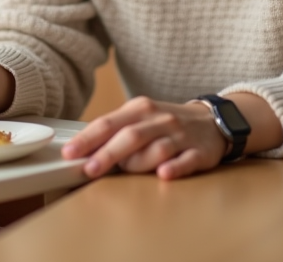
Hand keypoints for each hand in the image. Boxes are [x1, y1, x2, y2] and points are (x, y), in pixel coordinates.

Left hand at [60, 96, 230, 179]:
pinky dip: (175, 167)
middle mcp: (159, 120)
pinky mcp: (199, 152)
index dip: (88, 138)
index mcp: (139, 109)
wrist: (212, 120)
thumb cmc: (165, 123)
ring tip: (124, 172)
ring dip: (138, 163)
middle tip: (89, 168)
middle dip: (108, 153)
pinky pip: (187, 160)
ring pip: (157, 149)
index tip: (70, 152)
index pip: (109, 123)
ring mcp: (180, 136)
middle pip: (130, 136)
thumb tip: (83, 150)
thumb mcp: (140, 118)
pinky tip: (163, 173)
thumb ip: (114, 131)